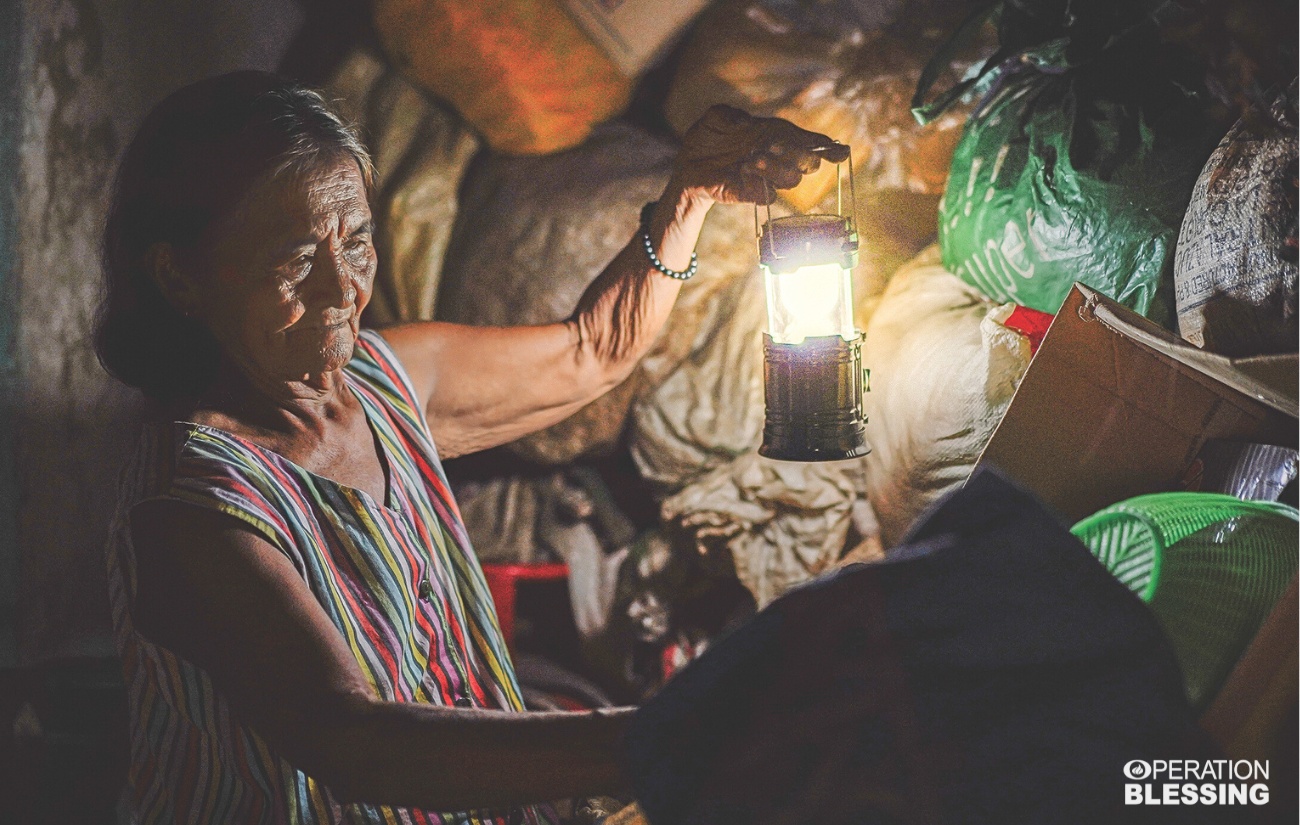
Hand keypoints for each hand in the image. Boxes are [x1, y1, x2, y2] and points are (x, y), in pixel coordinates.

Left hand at [670, 105, 850, 205]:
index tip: (841, 153)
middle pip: (808, 163)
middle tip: (775, 145)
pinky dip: (760, 187)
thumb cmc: (709, 135)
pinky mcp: (750, 193)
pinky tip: (743, 173)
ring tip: (752, 158)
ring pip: (790, 179)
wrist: (688, 161)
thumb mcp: (717, 116)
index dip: (829, 148)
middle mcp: (778, 156)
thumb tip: (747, 124)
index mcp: (777, 133)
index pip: (811, 142)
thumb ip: (731, 115)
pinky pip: (767, 196)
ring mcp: (766, 177)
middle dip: (800, 154)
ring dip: (776, 168)